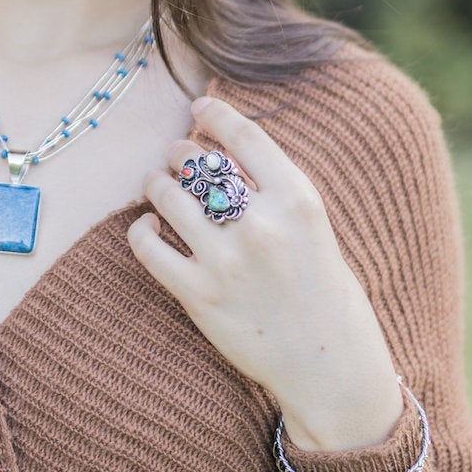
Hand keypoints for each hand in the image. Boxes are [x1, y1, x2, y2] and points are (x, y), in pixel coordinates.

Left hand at [126, 97, 404, 444]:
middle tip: (179, 158)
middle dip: (181, 153)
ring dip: (157, 183)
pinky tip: (150, 227)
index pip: (243, 135)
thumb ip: (273, 188)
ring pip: (168, 196)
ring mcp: (226, 261)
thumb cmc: (323, 288)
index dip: (214, 114)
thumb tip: (222, 148)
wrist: (329, 362)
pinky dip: (142, 230)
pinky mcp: (199, 296)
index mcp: (297, 199)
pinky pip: (148, 247)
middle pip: (198, 162)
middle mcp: (260, 225)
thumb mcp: (312, 225)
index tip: (199, 109)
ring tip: (158, 185)